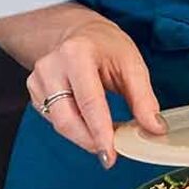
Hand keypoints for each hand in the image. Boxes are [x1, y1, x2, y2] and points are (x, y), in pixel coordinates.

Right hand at [26, 15, 164, 166]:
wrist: (79, 33)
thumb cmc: (106, 46)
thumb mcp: (132, 64)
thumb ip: (143, 99)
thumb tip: (154, 128)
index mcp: (77, 54)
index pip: (89, 101)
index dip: (100, 132)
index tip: (111, 154)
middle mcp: (51, 66)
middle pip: (67, 118)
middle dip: (90, 141)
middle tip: (110, 155)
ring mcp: (37, 80)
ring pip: (59, 123)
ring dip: (83, 138)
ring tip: (105, 140)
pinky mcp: (34, 92)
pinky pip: (54, 120)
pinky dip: (75, 129)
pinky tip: (90, 127)